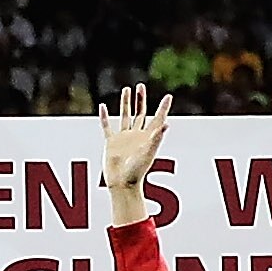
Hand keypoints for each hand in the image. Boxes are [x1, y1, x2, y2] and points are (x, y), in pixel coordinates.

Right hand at [96, 84, 170, 217]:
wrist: (122, 184)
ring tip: (126, 90)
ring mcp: (123, 138)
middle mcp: (136, 135)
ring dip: (125, 103)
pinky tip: (102, 106)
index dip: (163, 108)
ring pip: (125, 116)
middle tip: (141, 86)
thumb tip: (166, 125)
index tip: (169, 96)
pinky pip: (107, 127)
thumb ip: (156, 138)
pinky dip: (104, 117)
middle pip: (140, 113)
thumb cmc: (136, 172)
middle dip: (140, 100)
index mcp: (147, 137)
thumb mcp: (148, 153)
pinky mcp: (111, 143)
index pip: (157, 119)